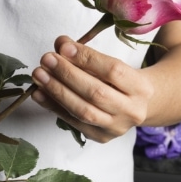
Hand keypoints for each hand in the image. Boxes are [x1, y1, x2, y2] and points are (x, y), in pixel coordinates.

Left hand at [31, 35, 153, 142]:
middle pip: (96, 92)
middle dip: (67, 74)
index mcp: (141, 88)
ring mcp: (116, 127)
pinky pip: (73, 122)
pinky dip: (53, 106)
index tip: (63, 47)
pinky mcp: (100, 137)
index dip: (87, 58)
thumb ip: (86, 53)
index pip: (113, 71)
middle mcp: (132, 111)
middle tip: (47, 59)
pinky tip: (39, 93)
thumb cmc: (121, 80)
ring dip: (57, 91)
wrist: (137, 106)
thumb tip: (61, 44)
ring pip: (83, 111)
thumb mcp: (111, 63)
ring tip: (39, 75)